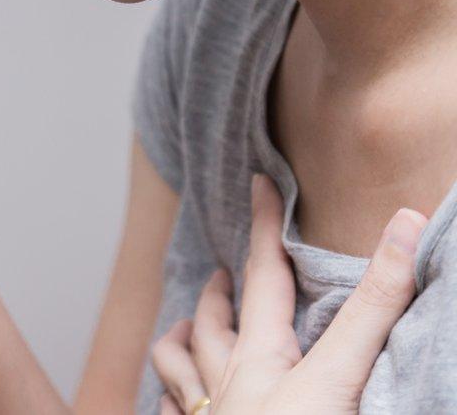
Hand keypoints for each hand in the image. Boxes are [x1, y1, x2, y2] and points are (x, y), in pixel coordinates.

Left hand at [152, 174, 426, 414]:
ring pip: (179, 368)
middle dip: (220, 292)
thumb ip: (375, 307)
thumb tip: (405, 223)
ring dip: (180, 341)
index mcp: (263, 357)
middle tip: (222, 272)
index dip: (264, 225)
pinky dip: (170, 400)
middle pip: (214, 323)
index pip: (265, 275)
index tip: (257, 182)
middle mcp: (227, 382)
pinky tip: (172, 402)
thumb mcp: (343, 376)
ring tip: (180, 328)